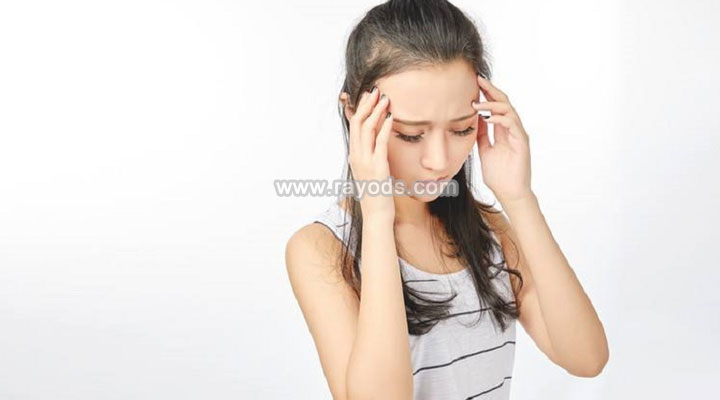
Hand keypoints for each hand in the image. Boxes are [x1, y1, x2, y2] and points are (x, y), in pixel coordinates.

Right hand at [345, 86, 394, 218]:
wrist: (376, 214)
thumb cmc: (375, 193)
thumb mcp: (369, 171)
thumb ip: (370, 155)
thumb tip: (376, 141)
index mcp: (354, 156)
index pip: (353, 126)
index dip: (360, 108)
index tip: (368, 96)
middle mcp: (356, 156)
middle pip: (358, 123)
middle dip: (367, 105)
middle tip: (376, 90)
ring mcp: (365, 162)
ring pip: (367, 129)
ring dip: (376, 112)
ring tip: (385, 99)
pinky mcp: (377, 168)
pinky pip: (380, 143)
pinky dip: (385, 128)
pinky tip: (392, 117)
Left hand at [472, 74, 533, 204]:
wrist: (509, 193)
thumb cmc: (498, 175)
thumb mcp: (484, 150)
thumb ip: (481, 135)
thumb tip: (473, 120)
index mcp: (503, 131)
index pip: (496, 107)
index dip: (486, 94)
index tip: (473, 84)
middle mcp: (512, 130)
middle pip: (504, 103)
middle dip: (491, 91)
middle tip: (478, 80)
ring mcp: (518, 135)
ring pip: (508, 110)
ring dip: (492, 104)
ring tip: (476, 103)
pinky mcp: (521, 142)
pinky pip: (512, 124)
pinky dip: (499, 119)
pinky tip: (487, 118)